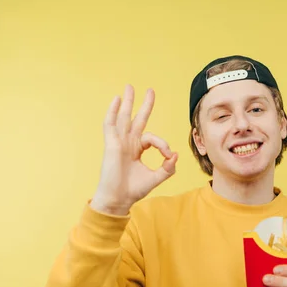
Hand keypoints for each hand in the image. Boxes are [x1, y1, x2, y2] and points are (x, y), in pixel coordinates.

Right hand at [91, 85, 177, 214]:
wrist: (119, 199)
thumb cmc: (134, 190)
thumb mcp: (156, 177)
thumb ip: (168, 168)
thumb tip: (176, 154)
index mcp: (137, 149)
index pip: (153, 138)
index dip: (163, 144)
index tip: (168, 156)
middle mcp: (128, 143)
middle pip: (137, 119)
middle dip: (144, 105)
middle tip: (150, 90)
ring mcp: (119, 142)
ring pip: (124, 117)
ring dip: (127, 102)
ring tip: (130, 87)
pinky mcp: (112, 144)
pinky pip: (110, 124)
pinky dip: (112, 111)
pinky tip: (117, 99)